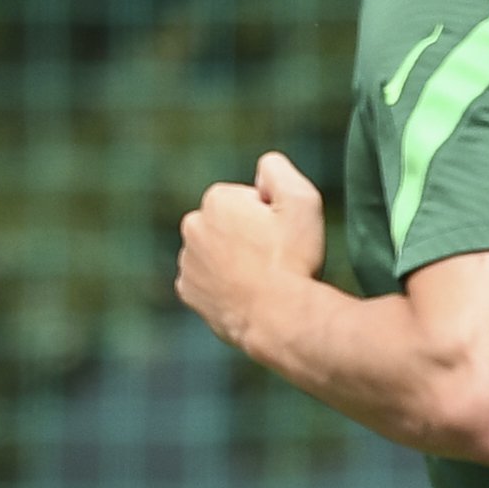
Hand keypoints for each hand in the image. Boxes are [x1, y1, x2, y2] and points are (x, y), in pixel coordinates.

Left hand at [176, 152, 330, 353]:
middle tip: (273, 259)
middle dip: (246, 235)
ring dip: (234, 260)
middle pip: (227, 224)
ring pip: (215, 252)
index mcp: (217, 200)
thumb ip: (278, 170)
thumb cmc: (293, 259)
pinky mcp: (187, 291)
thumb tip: (262, 169)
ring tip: (260, 280)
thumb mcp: (301, 199)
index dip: (270, 216)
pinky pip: (206, 280)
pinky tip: (244, 294)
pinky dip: (222, 285)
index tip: (281, 236)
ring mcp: (186, 261)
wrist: (278, 318)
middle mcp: (192, 226)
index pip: (246, 200)